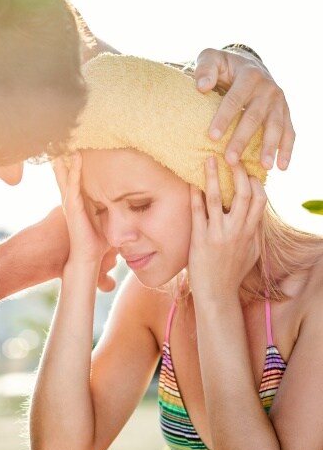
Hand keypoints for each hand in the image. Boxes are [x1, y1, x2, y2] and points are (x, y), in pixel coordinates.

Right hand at [53, 154, 116, 290]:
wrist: (87, 258)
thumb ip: (113, 209)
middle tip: (63, 136)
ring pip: (67, 175)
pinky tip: (75, 159)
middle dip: (65, 155)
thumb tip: (129, 203)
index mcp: (79, 202)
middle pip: (66, 173)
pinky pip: (73, 186)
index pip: (75, 177)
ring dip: (67, 158)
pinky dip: (73, 172)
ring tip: (66, 141)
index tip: (76, 144)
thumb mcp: (107, 220)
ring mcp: (70, 203)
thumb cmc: (97, 242)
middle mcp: (72, 200)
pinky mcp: (72, 208)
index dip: (74, 162)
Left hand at [188, 157, 266, 299]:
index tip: (247, 169)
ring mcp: (218, 234)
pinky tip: (190, 183)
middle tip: (231, 154)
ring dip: (213, 176)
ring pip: (219, 198)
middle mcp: (238, 231)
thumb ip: (253, 231)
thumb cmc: (232, 272)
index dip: (255, 182)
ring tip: (208, 160)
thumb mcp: (251, 251)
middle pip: (244, 194)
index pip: (260, 200)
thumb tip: (253, 214)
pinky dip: (195, 195)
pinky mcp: (200, 239)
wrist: (217, 294)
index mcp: (251, 232)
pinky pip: (197, 212)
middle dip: (239, 171)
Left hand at [194, 48, 294, 170]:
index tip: (212, 137)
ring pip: (275, 126)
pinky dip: (287, 149)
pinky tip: (282, 167)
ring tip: (263, 166)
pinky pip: (289, 132)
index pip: (234, 99)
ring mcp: (279, 102)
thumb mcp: (211, 58)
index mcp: (249, 76)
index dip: (223, 118)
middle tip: (230, 159)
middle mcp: (268, 88)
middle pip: (254, 117)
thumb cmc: (224, 66)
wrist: (248, 64)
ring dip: (269, 147)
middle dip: (242, 139)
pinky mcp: (284, 112)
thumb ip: (205, 69)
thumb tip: (202, 86)